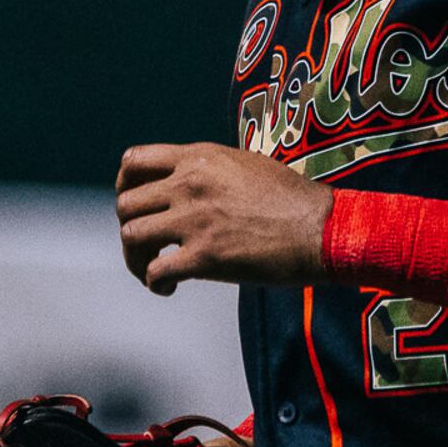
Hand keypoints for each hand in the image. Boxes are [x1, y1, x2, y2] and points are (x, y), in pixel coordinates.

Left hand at [114, 142, 331, 295]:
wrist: (322, 229)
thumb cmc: (293, 201)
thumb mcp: (246, 165)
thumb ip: (210, 170)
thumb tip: (186, 183)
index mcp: (199, 158)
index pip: (134, 161)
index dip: (125, 186)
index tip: (136, 206)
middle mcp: (190, 184)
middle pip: (126, 204)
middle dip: (131, 229)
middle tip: (148, 248)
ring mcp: (194, 219)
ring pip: (131, 236)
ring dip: (137, 258)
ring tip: (156, 270)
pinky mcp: (204, 256)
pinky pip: (154, 271)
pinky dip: (155, 284)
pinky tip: (170, 288)